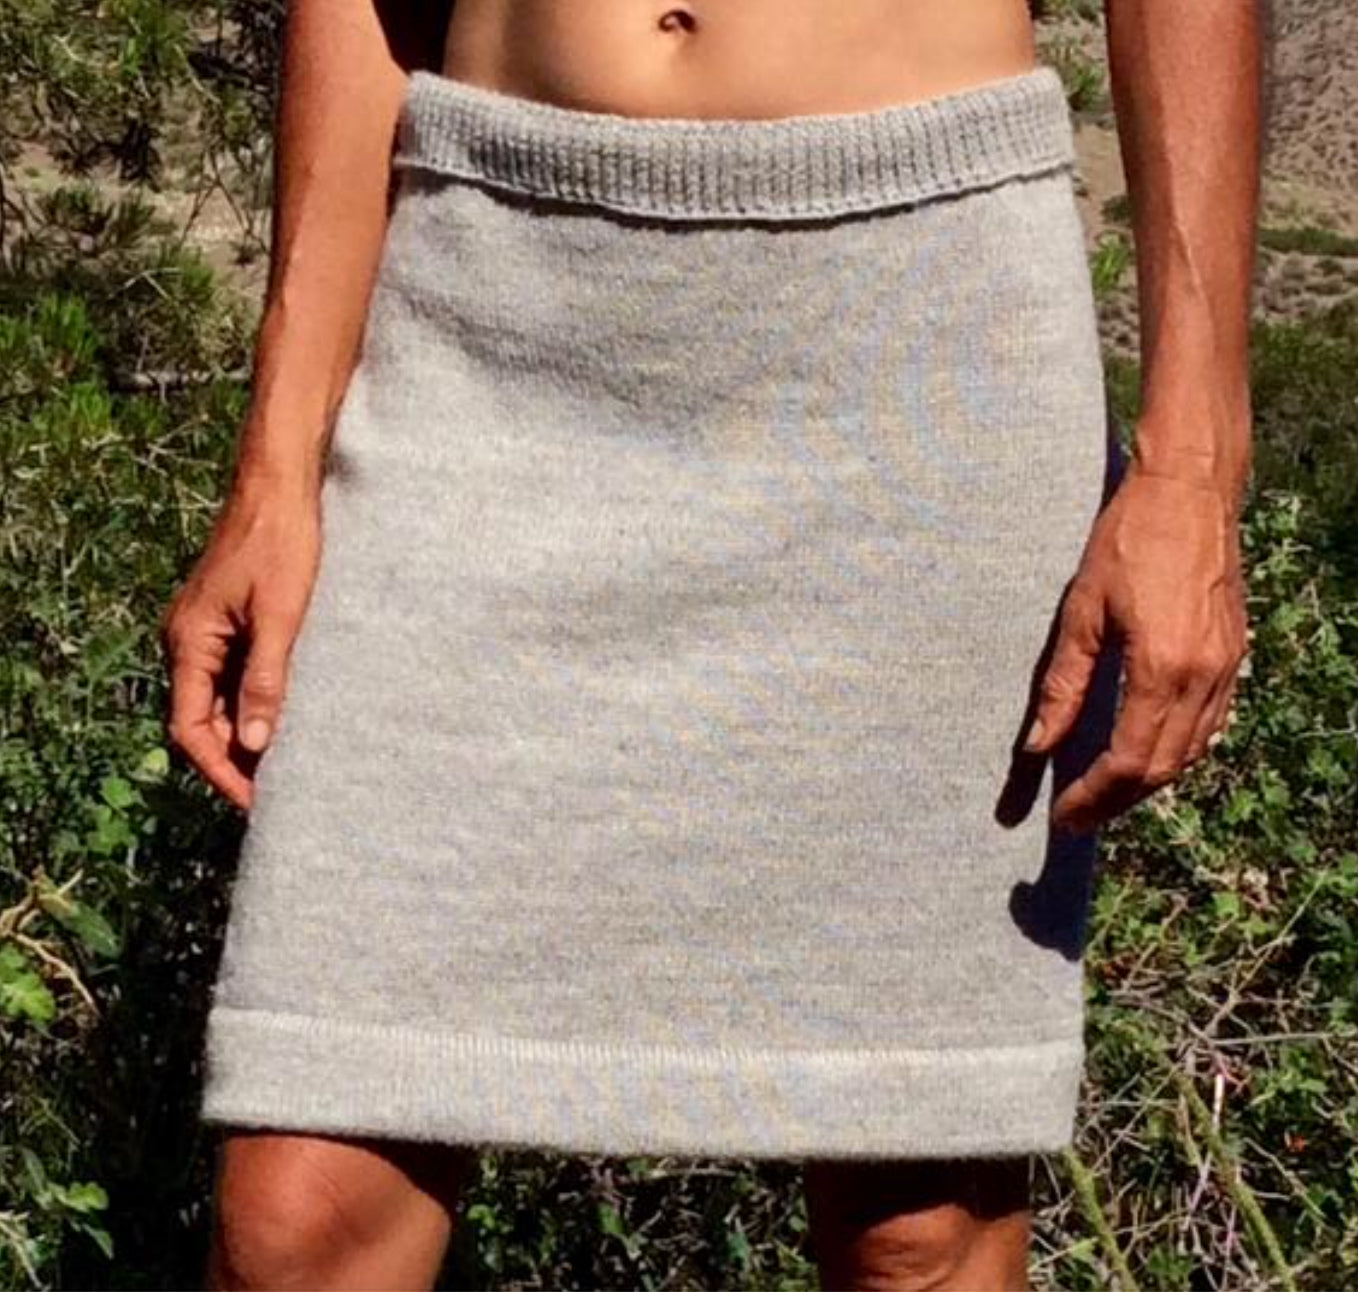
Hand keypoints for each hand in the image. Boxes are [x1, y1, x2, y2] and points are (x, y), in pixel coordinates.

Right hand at [160, 477, 321, 809]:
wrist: (280, 487)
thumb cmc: (282, 544)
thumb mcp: (282, 616)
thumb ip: (266, 678)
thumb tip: (257, 742)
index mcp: (189, 642)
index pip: (192, 728)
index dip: (221, 769)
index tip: (254, 801)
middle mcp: (188, 641)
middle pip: (203, 720)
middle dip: (235, 759)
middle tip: (278, 793)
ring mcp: (207, 631)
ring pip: (219, 700)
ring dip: (248, 732)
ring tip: (287, 765)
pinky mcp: (229, 620)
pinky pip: (234, 674)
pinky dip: (256, 701)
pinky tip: (288, 718)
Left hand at [1024, 462, 1247, 833]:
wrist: (1191, 490)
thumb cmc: (1128, 540)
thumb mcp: (1082, 611)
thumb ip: (1063, 684)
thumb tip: (1037, 745)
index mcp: (1163, 669)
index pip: (1127, 761)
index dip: (1093, 796)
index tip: (1064, 816)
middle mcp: (1204, 677)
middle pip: (1163, 767)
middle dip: (1118, 801)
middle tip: (1079, 817)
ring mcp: (1227, 668)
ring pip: (1192, 752)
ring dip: (1149, 782)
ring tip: (1105, 795)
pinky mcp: (1234, 655)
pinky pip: (1210, 724)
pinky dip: (1178, 751)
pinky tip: (1148, 754)